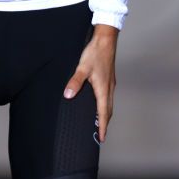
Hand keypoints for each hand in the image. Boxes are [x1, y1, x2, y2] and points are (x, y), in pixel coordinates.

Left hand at [63, 24, 118, 142]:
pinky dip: (104, 105)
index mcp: (103, 88)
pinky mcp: (108, 79)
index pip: (103, 113)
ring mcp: (110, 83)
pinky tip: (98, 104)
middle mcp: (109, 88)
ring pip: (108, 104)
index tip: (101, 139)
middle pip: (108, 111)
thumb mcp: (82, 67)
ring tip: (99, 124)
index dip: (102, 127)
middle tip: (99, 136)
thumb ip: (75, 82)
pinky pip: (108, 97)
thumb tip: (68, 95)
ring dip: (104, 115)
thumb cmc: (95, 52)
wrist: (106, 39)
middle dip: (104, 124)